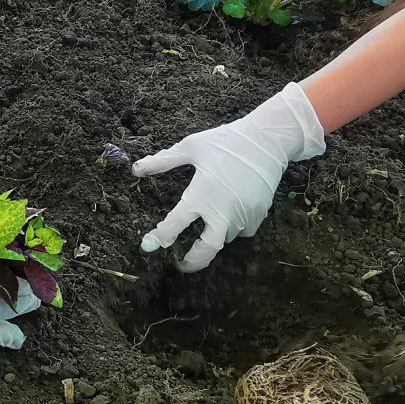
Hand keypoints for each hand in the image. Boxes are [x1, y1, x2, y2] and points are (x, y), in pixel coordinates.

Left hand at [131, 83, 325, 271]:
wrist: (268, 139)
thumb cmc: (226, 141)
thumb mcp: (191, 147)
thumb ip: (163, 161)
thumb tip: (136, 169)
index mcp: (201, 195)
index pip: (175, 225)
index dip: (160, 237)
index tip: (149, 245)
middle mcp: (222, 211)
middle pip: (206, 249)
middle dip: (193, 261)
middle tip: (183, 264)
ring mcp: (243, 215)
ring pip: (225, 238)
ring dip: (214, 237)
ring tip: (207, 231)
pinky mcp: (259, 214)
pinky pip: (244, 230)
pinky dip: (235, 229)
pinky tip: (230, 217)